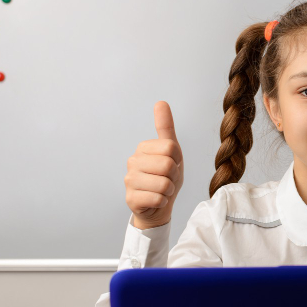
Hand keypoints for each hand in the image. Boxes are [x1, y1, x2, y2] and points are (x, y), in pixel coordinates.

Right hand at [125, 101, 183, 229]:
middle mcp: (132, 161)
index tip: (172, 165)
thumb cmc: (166, 177)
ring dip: (168, 190)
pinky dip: (162, 202)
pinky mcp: (130, 198)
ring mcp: (129, 180)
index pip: (171, 148)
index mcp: (143, 148)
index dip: (177, 160)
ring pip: (163, 184)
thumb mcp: (171, 151)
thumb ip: (166, 127)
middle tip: (167, 180)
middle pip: (168, 165)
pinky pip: (157, 198)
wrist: (159, 205)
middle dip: (173, 177)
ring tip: (161, 190)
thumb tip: (161, 102)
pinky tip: (155, 200)